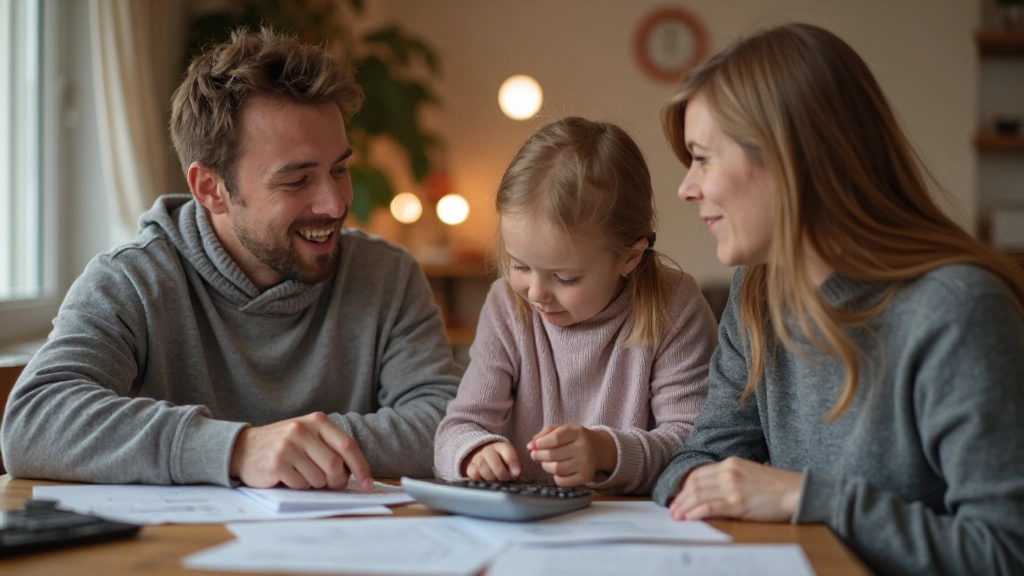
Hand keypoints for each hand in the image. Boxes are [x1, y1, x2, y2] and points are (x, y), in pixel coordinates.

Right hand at [229, 412, 373, 491]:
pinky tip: (287, 476)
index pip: (348, 446)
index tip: (368, 485)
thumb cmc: (283, 444)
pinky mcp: (276, 463)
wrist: (243, 447)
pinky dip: (298, 486)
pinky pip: (300, 484)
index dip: (361, 468)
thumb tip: (353, 474)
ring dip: (314, 484)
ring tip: (301, 474)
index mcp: (317, 420)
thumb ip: (330, 447)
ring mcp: (288, 446)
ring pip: (318, 478)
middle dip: (337, 481)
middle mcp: (303, 430)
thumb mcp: (307, 435)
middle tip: (331, 485)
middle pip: (335, 466)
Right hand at [463, 441, 520, 480]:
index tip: (516, 473)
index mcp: (500, 446)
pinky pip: (472, 472)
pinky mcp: (469, 467)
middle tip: (505, 479)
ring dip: (490, 476)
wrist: (480, 456)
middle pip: (491, 457)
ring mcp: (476, 458)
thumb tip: (515, 474)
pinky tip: (484, 482)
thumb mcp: (508, 459)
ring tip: (495, 482)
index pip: (506, 450)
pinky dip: (478, 478)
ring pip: (481, 465)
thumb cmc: (499, 461)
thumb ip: (514, 466)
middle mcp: (487, 450)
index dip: (512, 462)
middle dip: (500, 471)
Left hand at [527, 425, 615, 486]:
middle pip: (553, 455)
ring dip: (545, 466)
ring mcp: (586, 464)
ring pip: (556, 469)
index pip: (555, 438)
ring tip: (544, 462)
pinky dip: (555, 477)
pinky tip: (556, 471)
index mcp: (578, 432)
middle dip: (539, 455)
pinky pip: (563, 481)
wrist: (599, 449)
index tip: (533, 446)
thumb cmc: (575, 438)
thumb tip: (530, 445)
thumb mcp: (563, 429)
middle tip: (535, 455)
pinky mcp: (586, 477)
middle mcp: (584, 448)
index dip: (540, 443)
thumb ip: (545, 434)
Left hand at [669, 457, 801, 521]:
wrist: (796, 491)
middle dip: (680, 497)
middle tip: (672, 509)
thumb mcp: (749, 473)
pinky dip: (696, 512)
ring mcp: (733, 487)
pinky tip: (690, 518)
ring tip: (677, 516)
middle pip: (695, 484)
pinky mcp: (738, 503)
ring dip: (684, 506)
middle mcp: (729, 472)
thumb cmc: (775, 485)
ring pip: (699, 495)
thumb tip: (710, 490)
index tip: (677, 497)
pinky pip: (710, 507)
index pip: (698, 473)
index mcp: (730, 463)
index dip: (684, 486)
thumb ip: (730, 478)